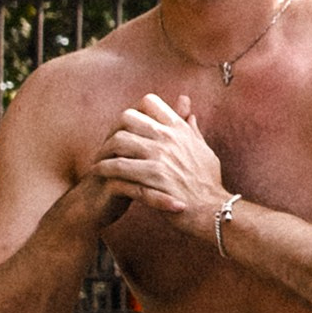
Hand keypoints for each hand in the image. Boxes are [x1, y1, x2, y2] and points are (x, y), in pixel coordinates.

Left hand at [95, 92, 226, 228]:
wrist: (212, 210)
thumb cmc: (208, 184)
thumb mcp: (204, 151)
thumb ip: (193, 131)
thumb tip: (189, 114)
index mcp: (180, 129)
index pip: (150, 102)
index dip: (134, 111)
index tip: (127, 127)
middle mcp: (169, 137)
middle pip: (128, 117)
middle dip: (113, 130)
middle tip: (107, 145)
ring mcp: (161, 156)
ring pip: (119, 140)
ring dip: (104, 150)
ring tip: (99, 161)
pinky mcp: (153, 176)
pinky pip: (118, 166)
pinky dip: (104, 168)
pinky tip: (100, 173)